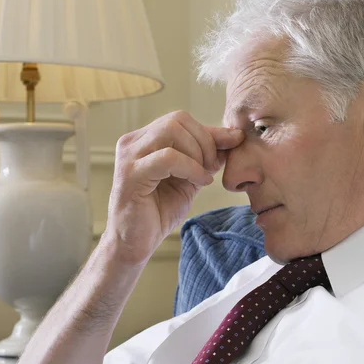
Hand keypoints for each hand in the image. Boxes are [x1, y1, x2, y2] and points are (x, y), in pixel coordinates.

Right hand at [102, 111, 243, 265]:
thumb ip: (206, 157)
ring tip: (204, 175)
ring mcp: (129, 156)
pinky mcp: (131, 174)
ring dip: (197, 153)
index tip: (233, 144)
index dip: (210, 132)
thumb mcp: (190, 178)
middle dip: (204, 141)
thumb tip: (233, 136)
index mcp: (144, 139)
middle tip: (211, 167)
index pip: (181, 120)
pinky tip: (200, 182)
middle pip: (177, 120)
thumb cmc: (158, 211)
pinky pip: (168, 158)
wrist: (134, 244)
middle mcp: (132, 142)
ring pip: (171, 131)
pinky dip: (191, 168)